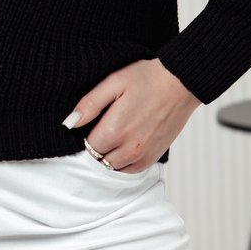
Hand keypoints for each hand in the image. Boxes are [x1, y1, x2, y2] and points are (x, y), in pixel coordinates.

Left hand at [62, 58, 201, 171]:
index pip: (87, 146)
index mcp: (115, 130)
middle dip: (97, 146)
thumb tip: (70, 123)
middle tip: (105, 127)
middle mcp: (129, 148)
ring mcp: (143, 155)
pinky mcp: (154, 156)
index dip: (86, 135)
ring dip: (110, 155)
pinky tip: (126, 144)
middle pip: (99, 159)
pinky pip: (131, 170)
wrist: (181, 83)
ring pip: (114, 167)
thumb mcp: (113, 82)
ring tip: (116, 134)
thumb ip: (89, 104)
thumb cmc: (148, 79)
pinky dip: (124, 162)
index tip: (93, 123)